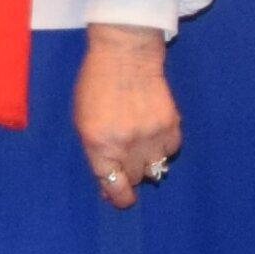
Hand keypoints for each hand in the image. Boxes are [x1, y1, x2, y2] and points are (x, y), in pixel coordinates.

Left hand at [75, 24, 182, 207]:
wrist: (125, 55)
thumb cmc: (96, 86)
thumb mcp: (83, 121)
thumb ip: (95, 153)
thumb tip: (109, 182)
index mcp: (100, 146)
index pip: (115, 188)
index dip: (119, 198)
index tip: (119, 197)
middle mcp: (127, 146)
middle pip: (136, 179)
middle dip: (129, 172)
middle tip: (125, 155)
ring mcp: (152, 136)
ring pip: (156, 168)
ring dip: (148, 160)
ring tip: (139, 140)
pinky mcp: (172, 125)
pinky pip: (171, 150)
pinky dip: (163, 145)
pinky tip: (153, 129)